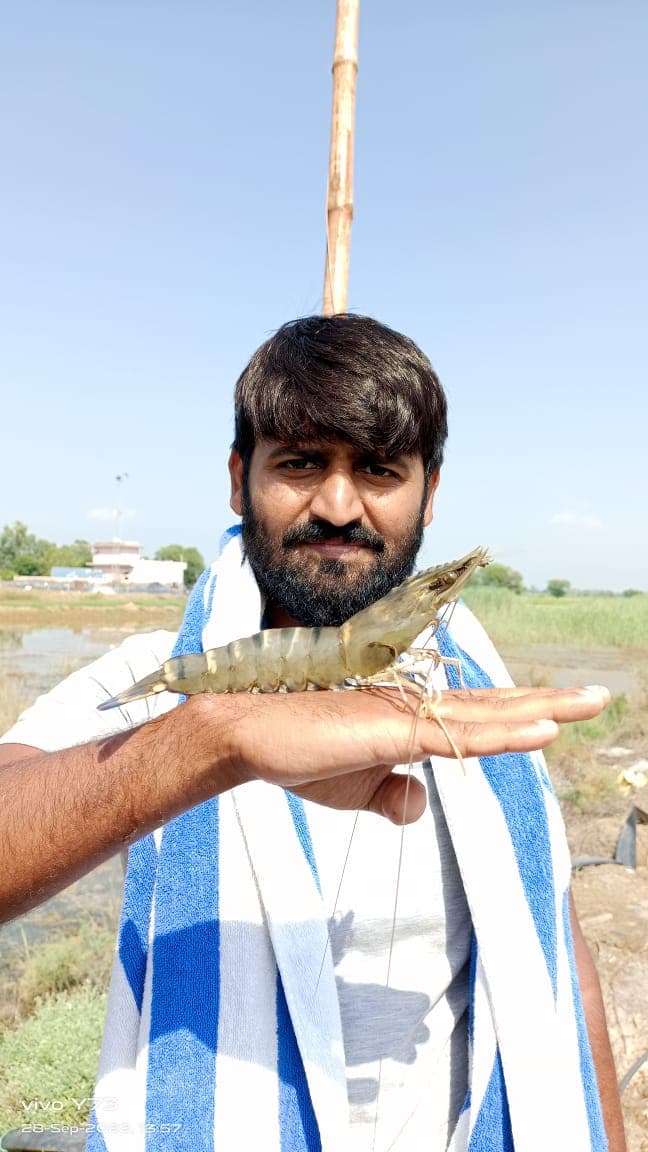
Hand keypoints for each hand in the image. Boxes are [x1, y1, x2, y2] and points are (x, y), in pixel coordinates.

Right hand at [204, 683, 609, 823]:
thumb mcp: (355, 789)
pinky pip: (459, 736)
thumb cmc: (297, 755)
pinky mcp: (392, 730)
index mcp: (410, 721)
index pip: (478, 719)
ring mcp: (407, 715)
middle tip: (597, 696)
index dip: (519, 716)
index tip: (559, 714)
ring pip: (487, 716)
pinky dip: (504, 733)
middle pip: (494, 708)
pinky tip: (542, 730)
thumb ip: (391, 795)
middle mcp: (415, 709)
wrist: (249, 735)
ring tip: (589, 703)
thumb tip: (417, 805)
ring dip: (542, 711)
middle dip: (548, 704)